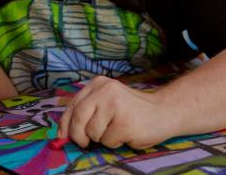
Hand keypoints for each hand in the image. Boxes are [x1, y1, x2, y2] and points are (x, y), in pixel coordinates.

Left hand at [57, 76, 172, 149]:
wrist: (163, 112)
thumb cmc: (131, 111)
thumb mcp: (106, 103)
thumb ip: (87, 111)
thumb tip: (63, 133)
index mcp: (98, 83)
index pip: (73, 105)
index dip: (65, 124)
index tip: (62, 137)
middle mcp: (105, 90)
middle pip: (78, 119)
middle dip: (79, 136)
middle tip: (86, 142)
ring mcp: (115, 105)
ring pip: (92, 133)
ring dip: (102, 138)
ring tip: (117, 129)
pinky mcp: (125, 122)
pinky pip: (108, 142)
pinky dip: (115, 142)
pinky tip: (127, 133)